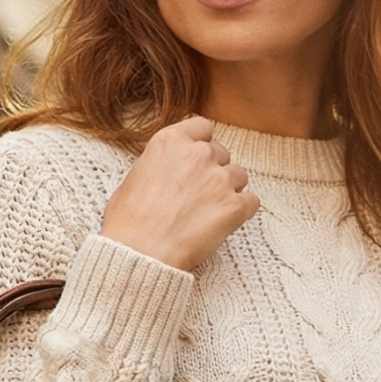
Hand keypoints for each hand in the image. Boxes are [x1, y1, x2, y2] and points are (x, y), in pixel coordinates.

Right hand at [100, 116, 259, 271]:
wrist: (139, 253)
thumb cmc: (128, 223)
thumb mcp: (134, 177)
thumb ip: (159, 164)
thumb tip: (167, 173)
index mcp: (171, 141)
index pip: (202, 128)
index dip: (201, 145)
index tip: (195, 162)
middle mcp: (199, 153)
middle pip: (221, 153)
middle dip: (213, 172)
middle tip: (198, 196)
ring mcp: (219, 179)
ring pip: (239, 176)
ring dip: (228, 191)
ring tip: (209, 214)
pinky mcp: (234, 206)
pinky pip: (252, 202)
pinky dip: (242, 212)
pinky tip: (225, 224)